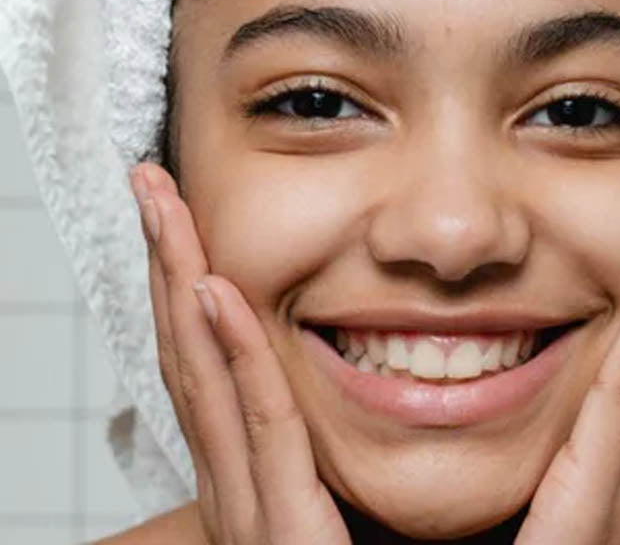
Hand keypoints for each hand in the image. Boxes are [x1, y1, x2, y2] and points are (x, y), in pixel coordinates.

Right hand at [129, 164, 351, 544]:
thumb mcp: (350, 504)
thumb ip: (340, 447)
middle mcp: (238, 481)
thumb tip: (394, 366)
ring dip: (180, 280)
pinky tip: (213, 289)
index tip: (185, 216)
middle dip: (168, 261)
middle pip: (192, 350)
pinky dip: (230, 356)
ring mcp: (249, 508)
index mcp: (255, 472)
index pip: (214, 361)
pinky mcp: (282, 535)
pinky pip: (258, 426)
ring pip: (205, 371)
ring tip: (160, 205)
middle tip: (151, 184)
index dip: (191, 283)